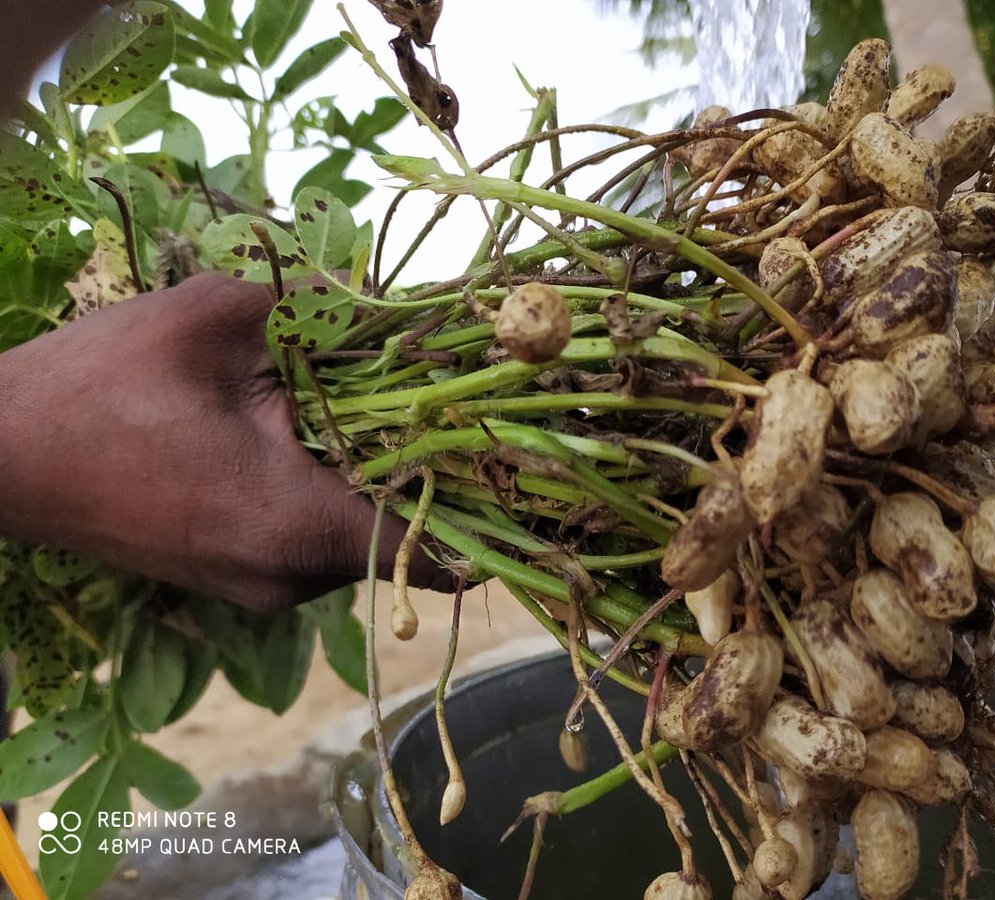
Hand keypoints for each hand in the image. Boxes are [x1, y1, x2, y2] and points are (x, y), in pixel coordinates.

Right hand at [0, 272, 448, 610]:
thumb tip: (392, 300)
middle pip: (405, 533)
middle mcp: (293, 579)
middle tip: (443, 395)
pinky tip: (311, 429)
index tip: (513, 455)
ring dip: (372, 472)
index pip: (441, 550)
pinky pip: (316, 535)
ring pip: (360, 532)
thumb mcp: (209, 319)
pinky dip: (331, 488)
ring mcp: (264, 587)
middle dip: (428, 467)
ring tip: (370, 401)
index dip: (486, 505)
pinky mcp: (237, 576)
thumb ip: (315, 307)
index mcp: (300, 528)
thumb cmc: (95, 389)